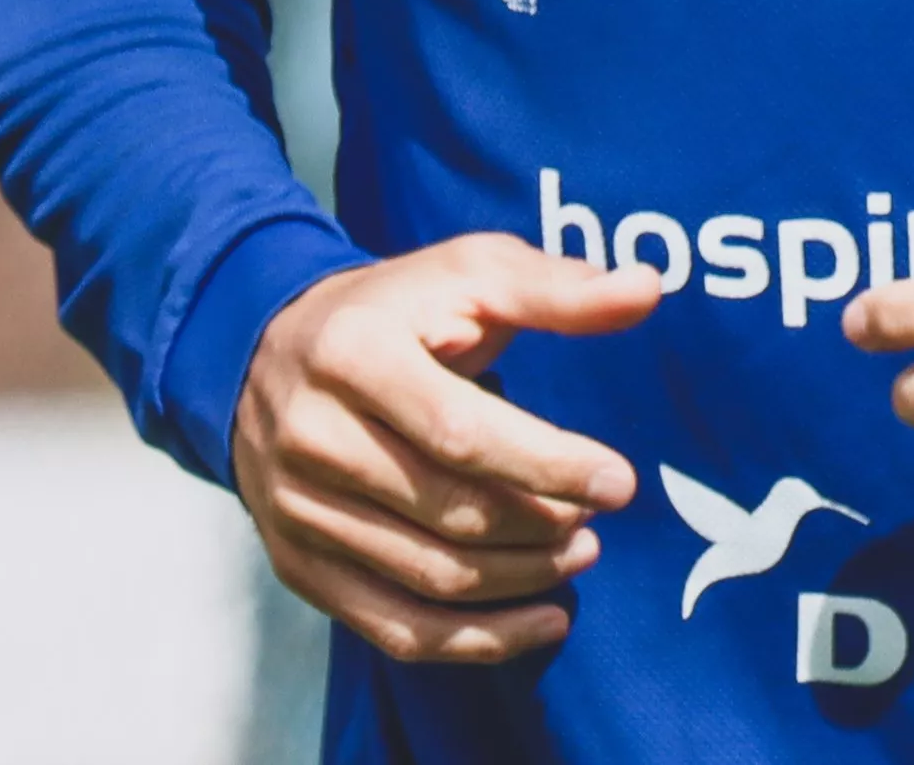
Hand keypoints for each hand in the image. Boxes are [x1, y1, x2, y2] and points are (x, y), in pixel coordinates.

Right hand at [232, 233, 658, 662]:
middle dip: (542, 524)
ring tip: (581, 552)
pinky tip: (542, 623)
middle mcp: (312, 438)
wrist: (264, 353)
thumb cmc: (397, 309)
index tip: (620, 483)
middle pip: (449, 512)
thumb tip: (649, 288)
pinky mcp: (298, 564)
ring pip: (429, 576)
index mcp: (355, 355)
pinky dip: (475, 641)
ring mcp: (297, 511)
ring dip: (522, 579)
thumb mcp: (470, 272)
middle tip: (599, 516)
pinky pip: (392, 627)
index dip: (548, 465)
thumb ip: (557, 288)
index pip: (460, 433)